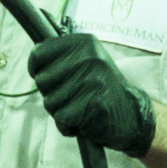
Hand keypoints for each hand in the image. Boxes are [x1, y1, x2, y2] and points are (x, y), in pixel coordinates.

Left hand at [28, 30, 158, 157]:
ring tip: (81, 107)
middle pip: (41, 80)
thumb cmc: (101, 88)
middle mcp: (89, 58)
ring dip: (61, 111)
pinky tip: (84, 120)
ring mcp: (92, 81)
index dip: (37, 69)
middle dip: (51, 93)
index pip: (38, 53)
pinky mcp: (93, 105)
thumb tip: (33, 58)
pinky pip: (62, 118)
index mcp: (84, 42)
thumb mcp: (86, 61)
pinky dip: (68, 125)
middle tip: (73, 96)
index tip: (48, 77)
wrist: (132, 114)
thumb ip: (60, 56)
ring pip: (49, 102)